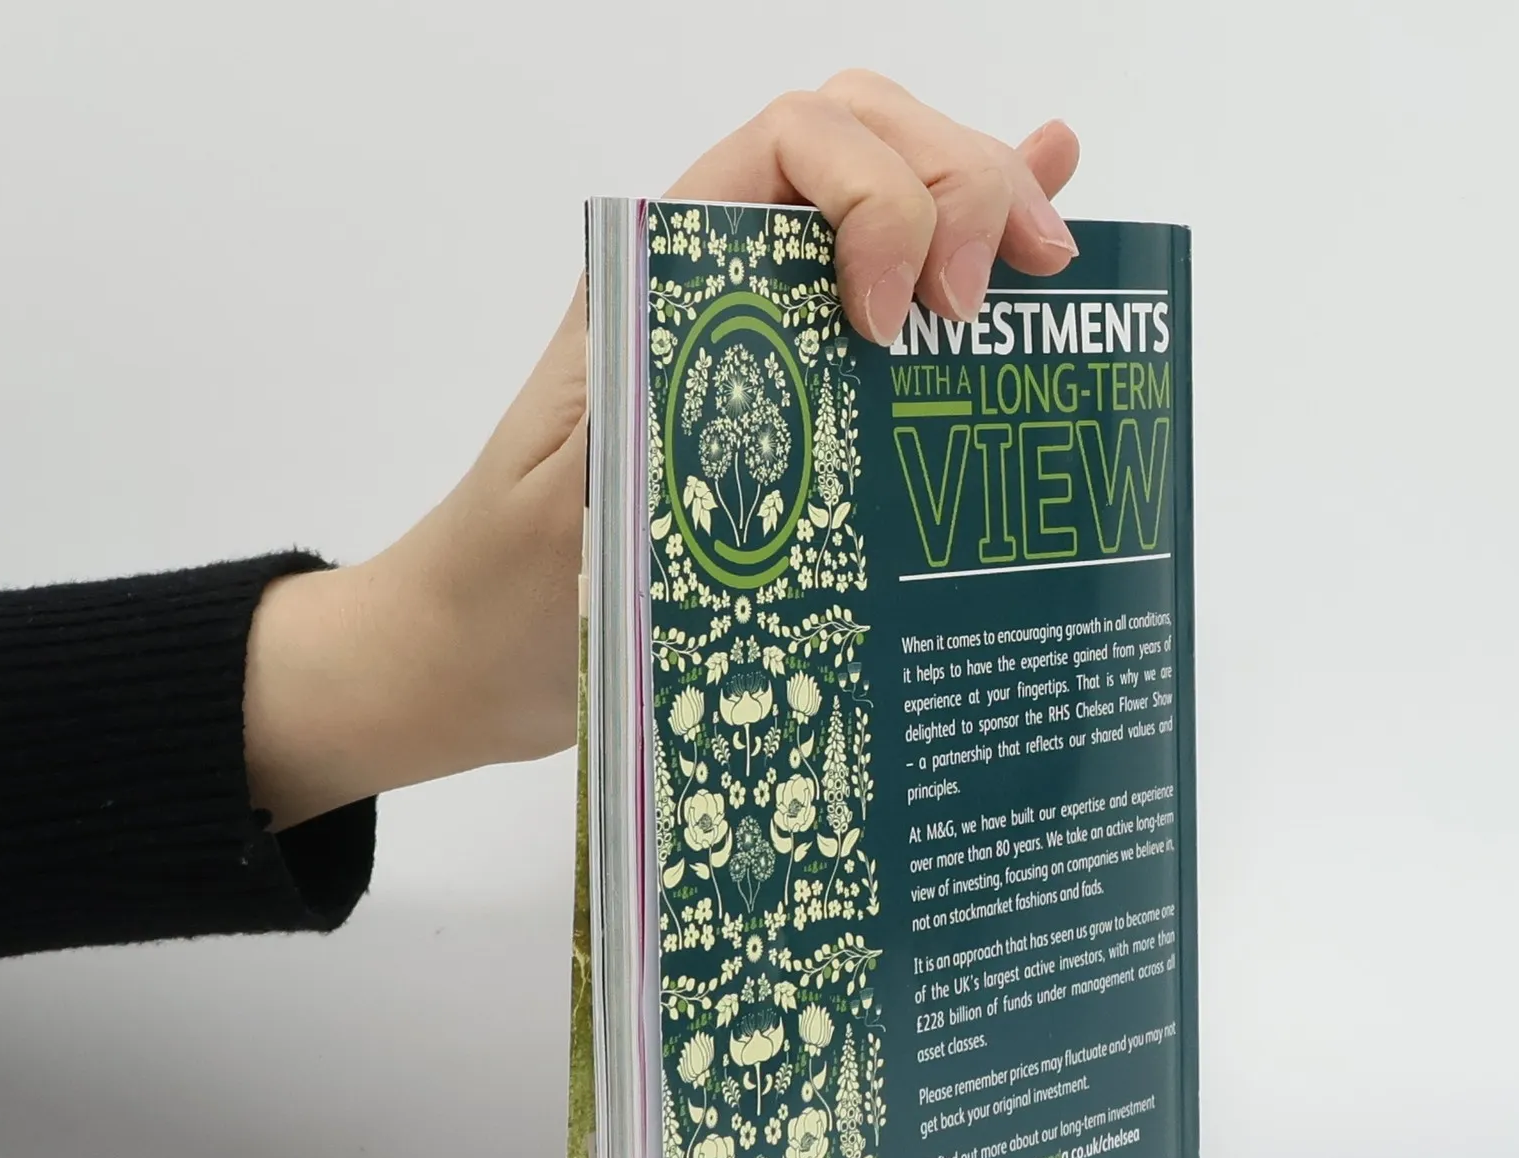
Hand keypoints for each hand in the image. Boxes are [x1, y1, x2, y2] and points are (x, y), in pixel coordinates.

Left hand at [244, 73, 1079, 828]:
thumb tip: (805, 383)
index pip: (797, 142)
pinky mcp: (788, 392)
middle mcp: (714, 280)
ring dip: (981, 203)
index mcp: (658, 278)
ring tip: (1052, 267)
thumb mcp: (589, 509)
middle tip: (998, 303)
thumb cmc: (508, 594)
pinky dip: (969, 236)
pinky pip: (885, 283)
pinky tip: (1053, 205)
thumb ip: (674, 429)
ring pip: (886, 193)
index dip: (881, 198)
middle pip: (862, 141)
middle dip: (959, 185)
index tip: (900, 327)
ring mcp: (756, 327)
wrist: (465, 656)